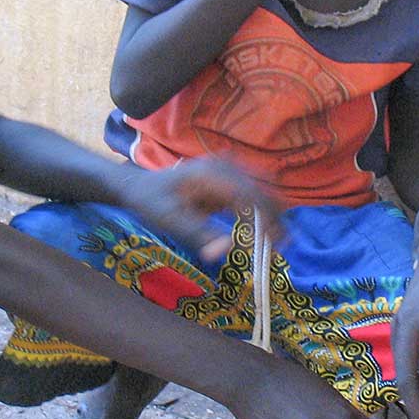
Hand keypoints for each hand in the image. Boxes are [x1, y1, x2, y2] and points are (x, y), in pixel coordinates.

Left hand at [117, 159, 284, 260]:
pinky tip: (262, 233)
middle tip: (279, 248)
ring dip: (272, 215)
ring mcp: (228, 171)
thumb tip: (225, 251)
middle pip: (264, 189)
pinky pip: (254, 194)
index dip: (267, 218)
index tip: (274, 244)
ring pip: (264, 190)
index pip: (251, 194)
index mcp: (212, 174)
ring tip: (275, 243)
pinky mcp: (229, 180)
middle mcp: (225, 167)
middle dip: (276, 218)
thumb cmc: (151, 202)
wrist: (139, 187)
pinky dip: (262, 213)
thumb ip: (198, 234)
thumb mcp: (169, 220)